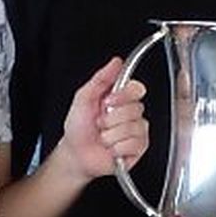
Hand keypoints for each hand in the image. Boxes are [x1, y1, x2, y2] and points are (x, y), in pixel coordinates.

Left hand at [60, 57, 148, 181]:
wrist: (76, 154)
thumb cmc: (78, 128)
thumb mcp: (84, 98)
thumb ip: (101, 78)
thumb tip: (116, 62)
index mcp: (120, 98)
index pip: (137, 89)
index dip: (123, 96)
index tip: (107, 102)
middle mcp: (131, 113)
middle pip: (135, 109)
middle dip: (111, 119)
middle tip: (100, 124)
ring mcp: (137, 130)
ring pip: (133, 128)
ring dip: (111, 135)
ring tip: (104, 137)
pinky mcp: (139, 147)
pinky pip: (134, 144)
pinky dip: (117, 148)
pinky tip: (111, 148)